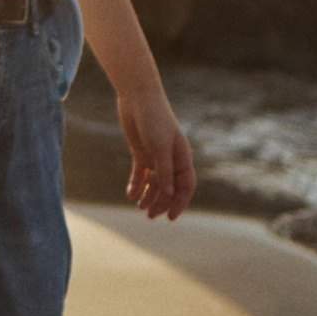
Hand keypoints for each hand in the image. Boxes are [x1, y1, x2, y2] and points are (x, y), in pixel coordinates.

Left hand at [118, 84, 194, 221]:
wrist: (137, 98)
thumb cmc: (154, 119)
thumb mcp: (160, 146)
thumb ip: (165, 170)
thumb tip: (169, 193)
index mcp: (182, 157)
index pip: (186, 185)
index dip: (180, 202)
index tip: (171, 217)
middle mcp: (171, 158)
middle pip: (169, 187)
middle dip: (161, 202)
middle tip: (149, 215)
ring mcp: (156, 156)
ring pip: (155, 183)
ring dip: (149, 196)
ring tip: (139, 207)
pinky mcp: (141, 152)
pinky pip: (140, 173)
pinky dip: (136, 184)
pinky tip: (130, 194)